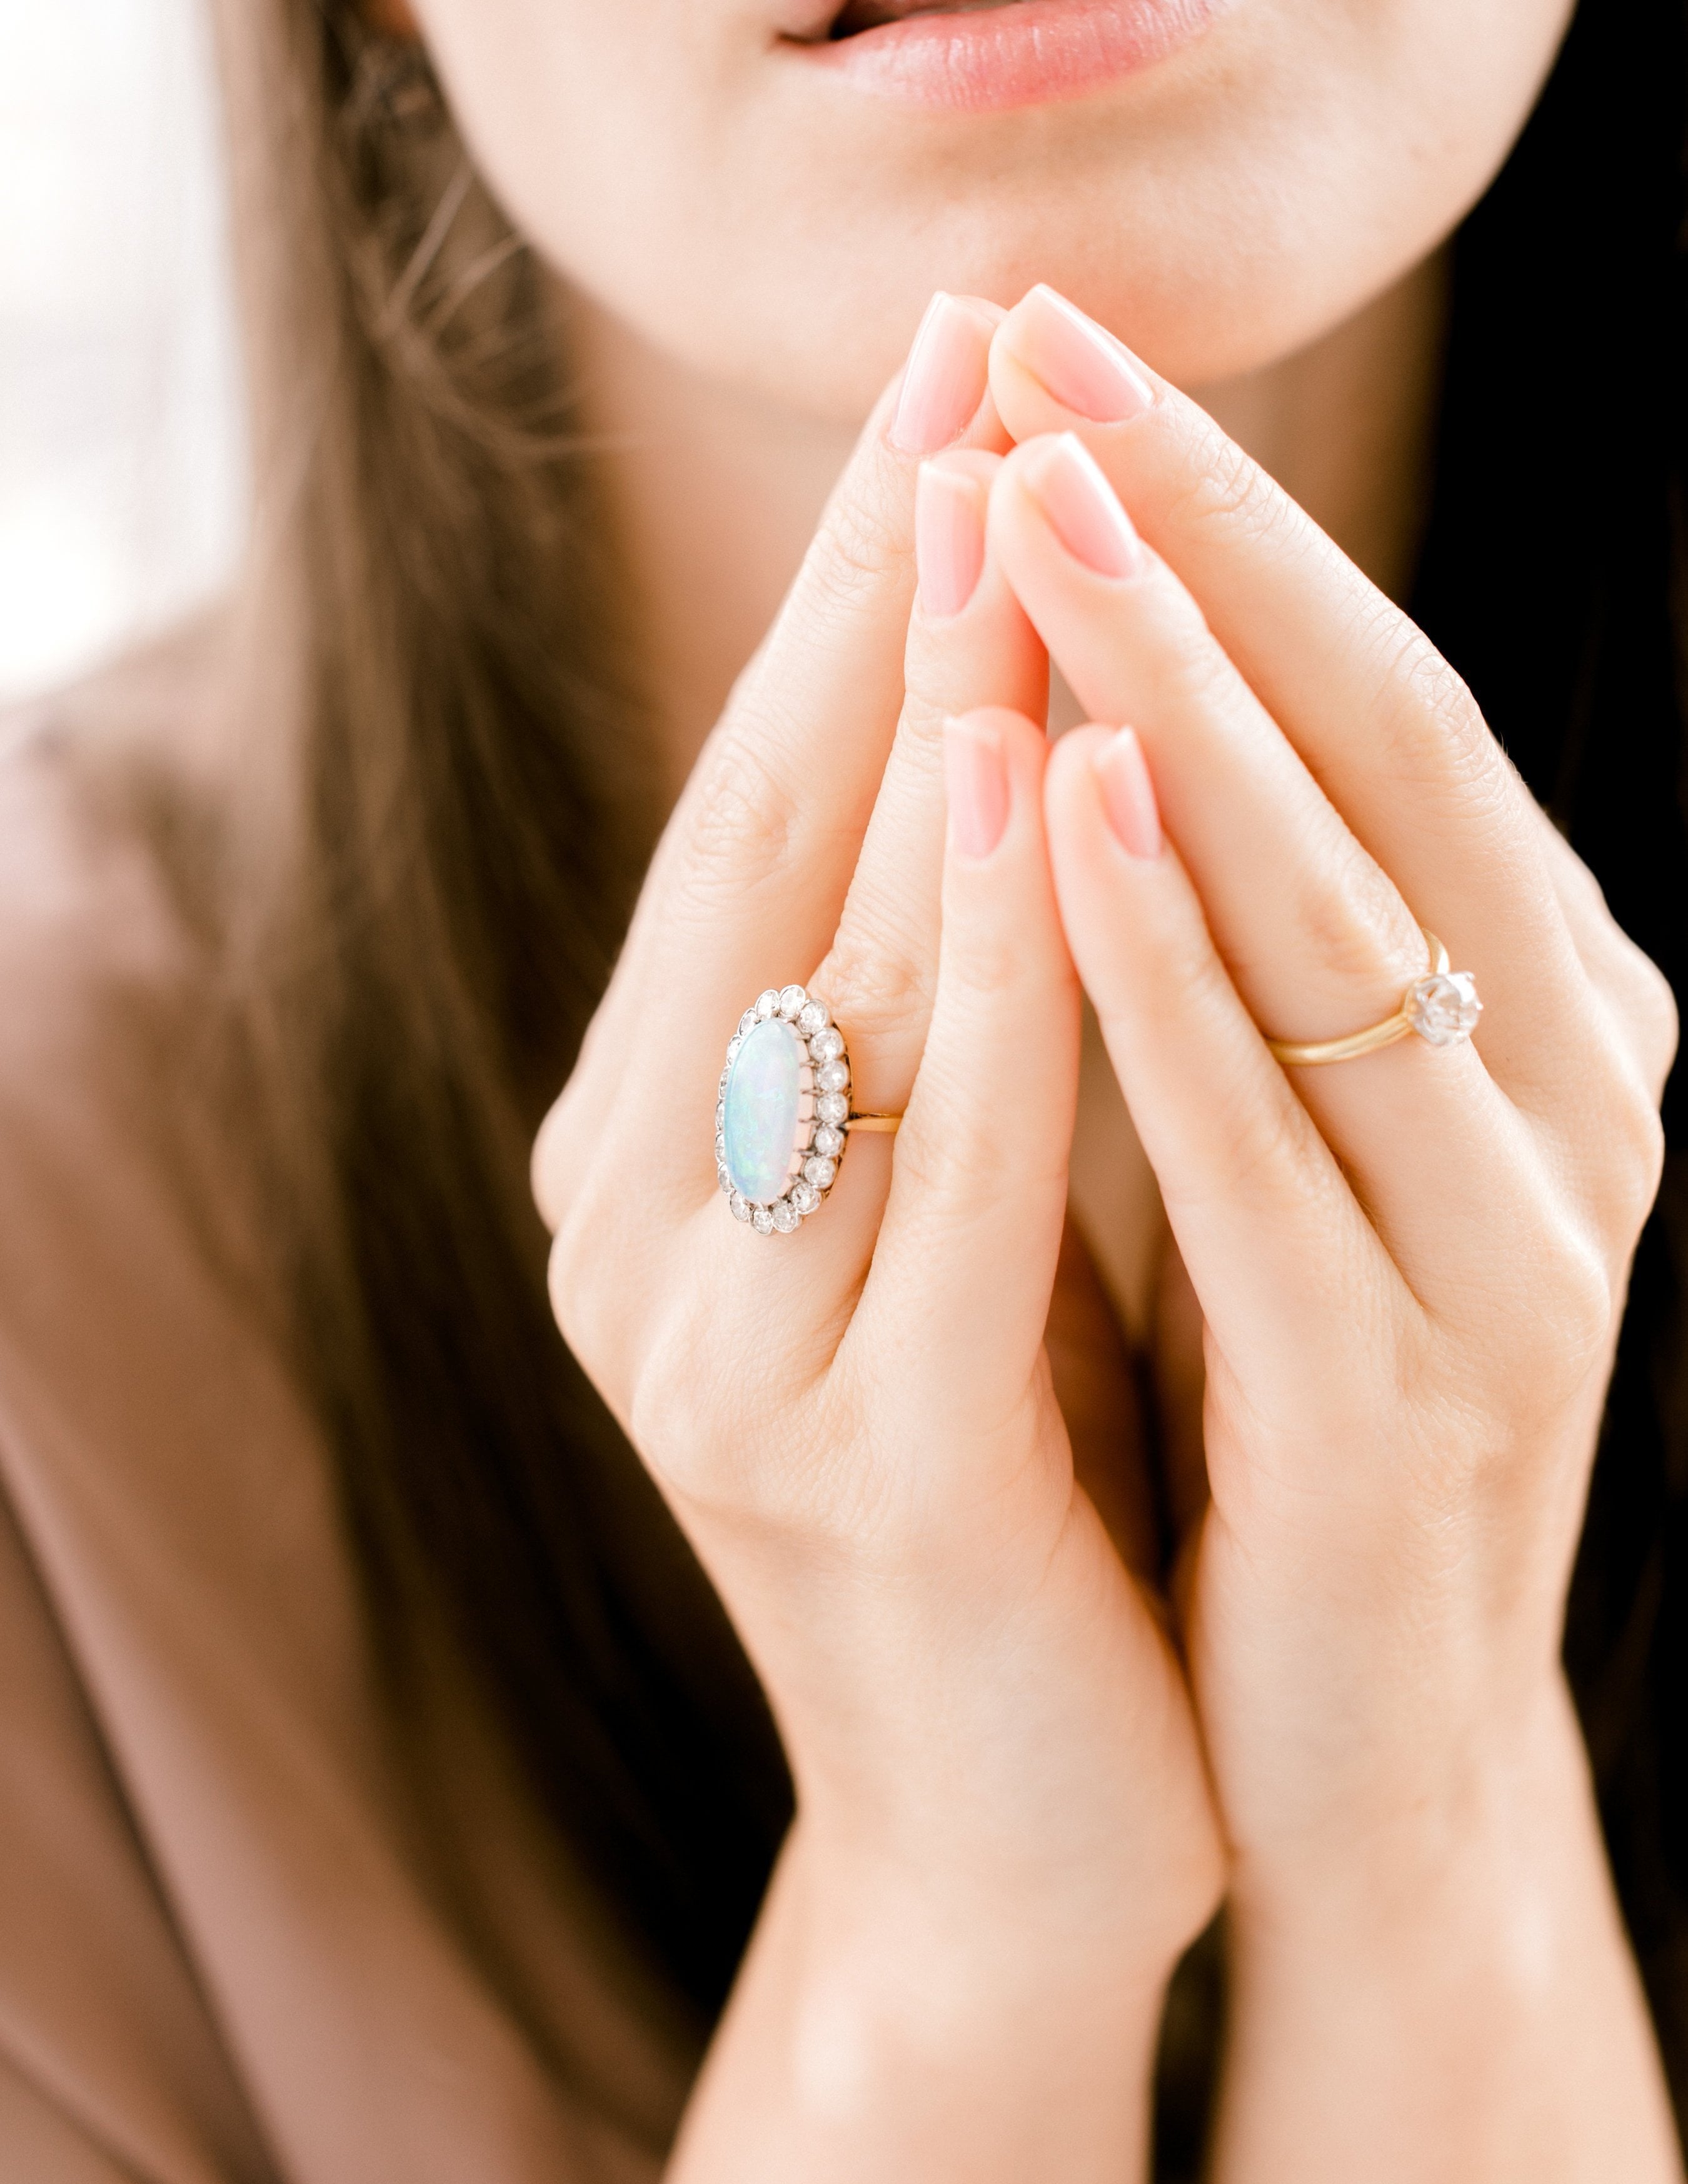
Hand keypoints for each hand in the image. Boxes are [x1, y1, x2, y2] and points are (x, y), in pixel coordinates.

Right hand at [533, 296, 1220, 2183]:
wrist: (1023, 1814)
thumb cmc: (1017, 1472)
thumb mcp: (943, 1206)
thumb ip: (921, 1014)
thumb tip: (987, 735)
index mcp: (652, 1163)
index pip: (747, 832)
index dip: (835, 605)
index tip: (933, 395)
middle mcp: (641, 1236)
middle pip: (759, 866)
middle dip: (864, 607)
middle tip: (951, 368)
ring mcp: (727, 1355)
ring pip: (835, 992)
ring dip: (918, 741)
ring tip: (994, 514)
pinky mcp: (870, 1461)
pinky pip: (951, 1173)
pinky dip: (1001, 974)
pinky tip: (1035, 787)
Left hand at [978, 285, 1685, 2183]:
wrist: (1345, 1733)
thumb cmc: (1280, 1404)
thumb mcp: (1275, 1137)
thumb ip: (1249, 946)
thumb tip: (1105, 696)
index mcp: (1535, 1011)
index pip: (1372, 706)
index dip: (1217, 521)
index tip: (1048, 355)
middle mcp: (1564, 1088)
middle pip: (1379, 758)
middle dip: (1200, 549)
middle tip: (1038, 352)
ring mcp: (1513, 1241)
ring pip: (1341, 919)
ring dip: (1180, 706)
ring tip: (1035, 513)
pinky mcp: (1412, 1393)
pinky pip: (1267, 1141)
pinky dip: (1170, 969)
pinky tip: (1074, 803)